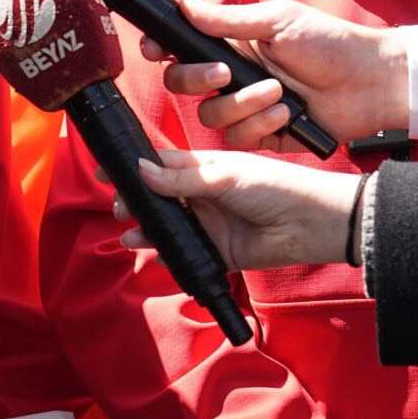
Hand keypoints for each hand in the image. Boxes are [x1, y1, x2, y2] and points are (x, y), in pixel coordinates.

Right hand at [126, 148, 360, 269]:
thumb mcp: (225, 176)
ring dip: (146, 228)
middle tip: (121, 207)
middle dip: (135, 202)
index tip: (107, 171)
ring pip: (167, 226)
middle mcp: (202, 195)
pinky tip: (152, 251)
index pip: (161, 164)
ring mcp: (209, 223)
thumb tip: (141, 170)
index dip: (134, 167)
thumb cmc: (275, 187)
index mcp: (204, 168)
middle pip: (158, 197)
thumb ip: (182, 178)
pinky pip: (185, 254)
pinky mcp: (217, 251)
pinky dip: (166, 253)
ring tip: (129, 231)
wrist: (310, 223)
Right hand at [138, 0, 410, 149]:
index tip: (156, 50)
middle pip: (184, 84)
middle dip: (197, 80)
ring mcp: (247, 107)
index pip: (182, 48)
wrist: (370, 81)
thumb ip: (228, 19)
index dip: (162, 49)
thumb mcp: (279, 21)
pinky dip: (260, 125)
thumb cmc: (330, 44)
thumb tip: (186, 3)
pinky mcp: (263, 135)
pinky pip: (238, 138)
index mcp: (233, 44)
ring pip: (210, 116)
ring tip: (277, 92)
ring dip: (241, 104)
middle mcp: (234, 76)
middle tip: (223, 72)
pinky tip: (286, 113)